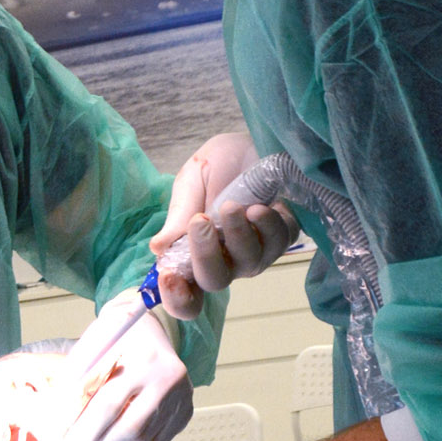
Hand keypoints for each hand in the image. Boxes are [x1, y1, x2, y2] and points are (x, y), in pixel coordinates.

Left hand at [53, 308, 192, 440]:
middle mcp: (168, 378)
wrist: (147, 329)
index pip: (108, 406)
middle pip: (130, 429)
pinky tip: (115, 439)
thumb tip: (59, 425)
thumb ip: (74, 382)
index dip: (84, 435)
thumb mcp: (89, 348)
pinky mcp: (185, 410)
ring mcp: (182, 396)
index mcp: (143, 359)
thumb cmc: (113, 338)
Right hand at [151, 131, 297, 319]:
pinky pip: (278, 243)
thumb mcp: (190, 184)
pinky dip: (267, 225)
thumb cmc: (215, 168)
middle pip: (214, 281)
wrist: (251, 144)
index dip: (176, 297)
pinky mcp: (283, 237)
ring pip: (248, 263)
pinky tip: (259, 206)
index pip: (185, 296)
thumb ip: (178, 215)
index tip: (168, 276)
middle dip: (205, 254)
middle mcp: (226, 262)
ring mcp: (256, 253)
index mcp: (194, 254)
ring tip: (232, 205)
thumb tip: (158, 249)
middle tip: (201, 221)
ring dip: (238, 235)